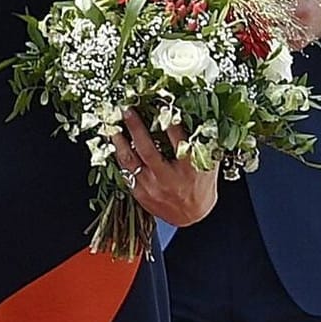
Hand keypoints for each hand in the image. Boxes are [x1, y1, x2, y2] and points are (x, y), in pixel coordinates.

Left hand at [114, 109, 217, 227]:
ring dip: (119, 142)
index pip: (177, 140)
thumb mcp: (208, 163)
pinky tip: (115, 146)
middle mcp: (168, 179)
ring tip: (112, 127)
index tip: (161, 104)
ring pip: (130, 162)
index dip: (168, 121)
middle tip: (127, 111)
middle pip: (147, 150)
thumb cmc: (201, 186)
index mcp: (189, 169)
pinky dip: (119, 158)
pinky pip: (125, 174)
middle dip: (135, 128)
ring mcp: (152, 188)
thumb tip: (195, 115)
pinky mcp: (141, 194)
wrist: (192, 217)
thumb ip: (202, 142)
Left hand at [227, 0, 320, 47]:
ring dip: (249, 23)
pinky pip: (272, 41)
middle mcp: (297, 9)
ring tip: (245, 11)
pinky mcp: (299, 42)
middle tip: (228, 3)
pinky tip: (264, 20)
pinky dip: (264, 32)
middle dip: (238, 9)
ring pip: (260, 31)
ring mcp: (299, 28)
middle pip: (254, 15)